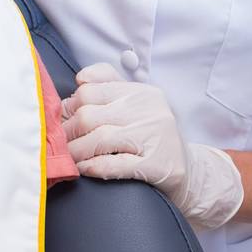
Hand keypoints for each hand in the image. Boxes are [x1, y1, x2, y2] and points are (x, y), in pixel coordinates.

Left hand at [62, 63, 243, 229]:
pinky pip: (114, 164)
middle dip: (68, 132)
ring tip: (69, 158)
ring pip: (99, 139)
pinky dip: (93, 167)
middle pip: (89, 116)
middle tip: (60, 143)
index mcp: (141, 92)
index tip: (64, 120)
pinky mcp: (157, 165)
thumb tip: (80, 78)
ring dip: (75, 151)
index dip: (69, 107)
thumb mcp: (136, 104)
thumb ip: (108, 83)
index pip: (90, 91)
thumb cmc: (152, 136)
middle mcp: (150, 111)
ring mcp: (155, 138)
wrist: (191, 172)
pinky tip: (84, 169)